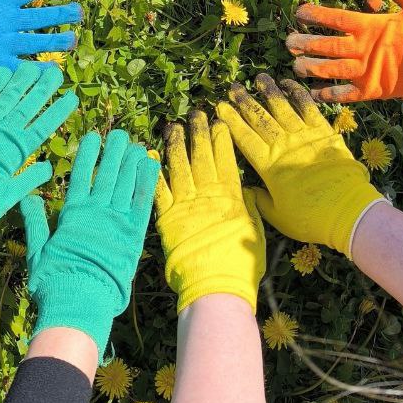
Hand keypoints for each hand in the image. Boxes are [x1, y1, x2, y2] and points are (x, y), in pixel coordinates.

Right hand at [0, 0, 80, 76]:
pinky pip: (19, 69)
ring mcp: (1, 44)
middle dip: (62, 13)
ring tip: (74, 39)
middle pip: (41, 18)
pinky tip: (52, 72)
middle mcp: (5, 22)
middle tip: (79, 11)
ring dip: (57, 41)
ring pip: (36, 43)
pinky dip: (36, 71)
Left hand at [0, 61, 76, 247]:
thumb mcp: (7, 197)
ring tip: (34, 65)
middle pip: (28, 105)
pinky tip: (4, 71)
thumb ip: (28, 180)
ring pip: (8, 96)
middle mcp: (2, 134)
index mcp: (15, 153)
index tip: (71, 97)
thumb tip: (48, 167)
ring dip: (22, 80)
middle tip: (56, 71)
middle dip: (43, 88)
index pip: (42, 126)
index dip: (58, 111)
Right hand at [20, 128, 158, 358]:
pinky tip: (150, 167)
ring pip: (125, 183)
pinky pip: (142, 202)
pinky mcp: (133, 235)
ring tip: (135, 144)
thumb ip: (35, 223)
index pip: (81, 176)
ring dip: (130, 162)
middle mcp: (96, 212)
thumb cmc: (54, 281)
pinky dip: (146, 183)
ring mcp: (116, 222)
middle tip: (120, 134)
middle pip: (107, 174)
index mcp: (73, 214)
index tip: (92, 136)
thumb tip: (27, 197)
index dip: (88, 155)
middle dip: (113, 152)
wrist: (79, 302)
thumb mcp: (37, 252)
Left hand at [155, 112, 264, 313]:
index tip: (218, 120)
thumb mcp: (254, 231)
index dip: (221, 138)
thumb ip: (249, 208)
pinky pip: (158, 189)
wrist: (215, 289)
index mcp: (231, 196)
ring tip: (172, 126)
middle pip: (202, 156)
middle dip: (199, 132)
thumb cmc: (241, 266)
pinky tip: (148, 155)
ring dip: (175, 144)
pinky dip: (152, 172)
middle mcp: (207, 194)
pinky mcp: (167, 218)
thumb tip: (246, 192)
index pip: (226, 158)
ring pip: (179, 166)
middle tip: (195, 113)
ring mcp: (185, 204)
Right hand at [216, 74, 383, 257]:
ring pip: (281, 107)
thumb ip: (260, 200)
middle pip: (259, 118)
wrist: (347, 212)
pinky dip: (297, 93)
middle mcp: (283, 145)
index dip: (231, 121)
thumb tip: (248, 189)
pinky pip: (308, 107)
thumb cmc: (310, 219)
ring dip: (269, 91)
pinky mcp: (324, 132)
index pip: (244, 137)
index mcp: (268, 166)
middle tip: (233, 87)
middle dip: (244, 101)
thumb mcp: (278, 216)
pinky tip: (288, 84)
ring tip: (259, 78)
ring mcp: (304, 136)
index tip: (220, 106)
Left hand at [288, 0, 402, 102]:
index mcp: (371, 25)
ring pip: (330, 70)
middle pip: (325, 45)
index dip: (314, 15)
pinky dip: (330, 94)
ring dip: (311, 68)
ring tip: (294, 66)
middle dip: (304, 43)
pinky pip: (347, 94)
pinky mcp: (375, 90)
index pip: (334, 18)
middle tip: (288, 42)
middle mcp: (363, 48)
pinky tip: (316, 93)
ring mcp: (367, 71)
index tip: (298, 12)